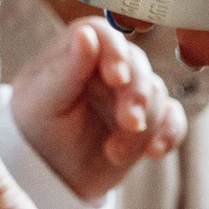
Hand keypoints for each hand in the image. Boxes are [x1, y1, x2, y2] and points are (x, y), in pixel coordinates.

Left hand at [10, 16, 184, 199]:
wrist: (49, 174)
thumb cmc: (36, 128)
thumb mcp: (42, 100)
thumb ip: (66, 67)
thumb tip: (87, 34)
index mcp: (79, 51)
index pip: (105, 35)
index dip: (116, 52)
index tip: (116, 78)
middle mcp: (109, 67)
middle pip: (138, 65)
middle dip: (137, 96)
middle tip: (128, 123)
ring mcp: (130, 94)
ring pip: (156, 94)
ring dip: (144, 125)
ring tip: (115, 153)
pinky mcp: (147, 121)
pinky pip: (172, 119)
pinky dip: (169, 133)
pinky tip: (155, 151)